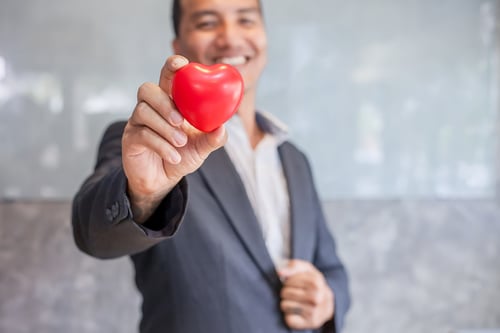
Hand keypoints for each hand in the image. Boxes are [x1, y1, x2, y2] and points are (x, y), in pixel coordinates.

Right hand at [122, 55, 226, 221]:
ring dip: (164, 127)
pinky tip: (173, 156)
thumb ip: (213, 137)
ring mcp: (137, 121)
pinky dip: (161, 145)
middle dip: (164, 102)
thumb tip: (222, 127)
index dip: (171, 66)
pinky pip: (142, 134)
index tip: (181, 64)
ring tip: (181, 143)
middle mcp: (150, 107)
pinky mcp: (130, 138)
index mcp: (169, 101)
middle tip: (181, 121)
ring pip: (143, 111)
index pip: (167, 76)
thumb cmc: (181, 155)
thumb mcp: (202, 147)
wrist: (163, 180)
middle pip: (147, 89)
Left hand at [278, 259, 334, 329]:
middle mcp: (318, 298)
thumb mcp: (305, 269)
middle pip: (286, 293)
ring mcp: (315, 312)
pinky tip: (296, 312)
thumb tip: (280, 272)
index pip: (290, 280)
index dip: (287, 281)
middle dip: (285, 291)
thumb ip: (293, 266)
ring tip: (293, 301)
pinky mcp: (311, 324)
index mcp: (317, 282)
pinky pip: (289, 319)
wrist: (326, 302)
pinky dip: (289, 316)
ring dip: (285, 303)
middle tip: (291, 292)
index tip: (291, 282)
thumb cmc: (312, 283)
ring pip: (285, 305)